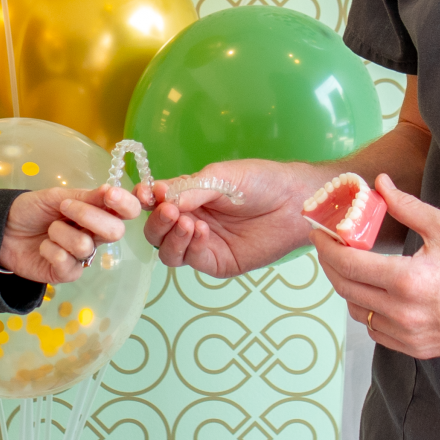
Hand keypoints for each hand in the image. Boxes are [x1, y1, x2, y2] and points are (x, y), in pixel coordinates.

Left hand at [0, 185, 141, 283]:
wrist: (2, 229)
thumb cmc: (31, 210)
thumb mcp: (55, 196)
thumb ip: (84, 197)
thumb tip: (110, 189)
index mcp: (96, 212)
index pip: (126, 211)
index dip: (126, 204)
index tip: (110, 195)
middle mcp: (94, 235)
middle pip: (115, 231)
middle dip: (90, 216)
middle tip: (65, 208)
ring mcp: (81, 256)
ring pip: (85, 246)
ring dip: (60, 232)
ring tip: (48, 230)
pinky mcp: (66, 273)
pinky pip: (68, 264)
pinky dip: (51, 251)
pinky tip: (43, 247)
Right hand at [136, 159, 320, 278]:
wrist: (295, 201)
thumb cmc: (261, 181)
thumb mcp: (221, 177)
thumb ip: (190, 189)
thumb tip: (161, 199)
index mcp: (187, 196)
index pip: (155, 201)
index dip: (143, 199)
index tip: (143, 195)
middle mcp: (190, 220)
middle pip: (156, 230)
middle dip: (157, 221)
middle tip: (169, 210)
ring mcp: (203, 244)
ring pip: (168, 250)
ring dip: (170, 237)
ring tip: (187, 222)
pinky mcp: (219, 262)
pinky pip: (193, 260)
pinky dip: (191, 247)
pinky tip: (201, 231)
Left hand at [315, 174, 439, 357]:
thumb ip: (405, 207)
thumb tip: (380, 185)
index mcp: (408, 280)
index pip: (349, 264)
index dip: (328, 246)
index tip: (321, 233)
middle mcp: (404, 313)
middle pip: (346, 290)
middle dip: (332, 265)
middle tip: (332, 246)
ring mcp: (410, 335)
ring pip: (359, 313)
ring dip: (350, 290)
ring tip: (356, 268)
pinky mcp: (418, 348)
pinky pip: (377, 331)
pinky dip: (370, 312)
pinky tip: (378, 294)